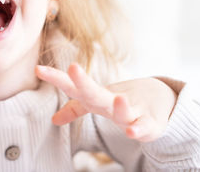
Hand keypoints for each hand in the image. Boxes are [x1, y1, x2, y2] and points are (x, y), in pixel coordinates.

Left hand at [35, 63, 176, 141]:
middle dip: (83, 82)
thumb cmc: (122, 101)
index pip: (73, 87)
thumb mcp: (97, 104)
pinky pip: (144, 128)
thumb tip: (54, 119)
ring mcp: (132, 111)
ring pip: (123, 111)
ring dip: (120, 107)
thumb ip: (76, 109)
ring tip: (119, 99)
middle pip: (96, 93)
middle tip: (73, 67)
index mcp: (97, 97)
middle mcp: (112, 101)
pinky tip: (133, 132)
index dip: (56, 79)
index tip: (38, 69)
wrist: (161, 99)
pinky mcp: (150, 124)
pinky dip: (140, 130)